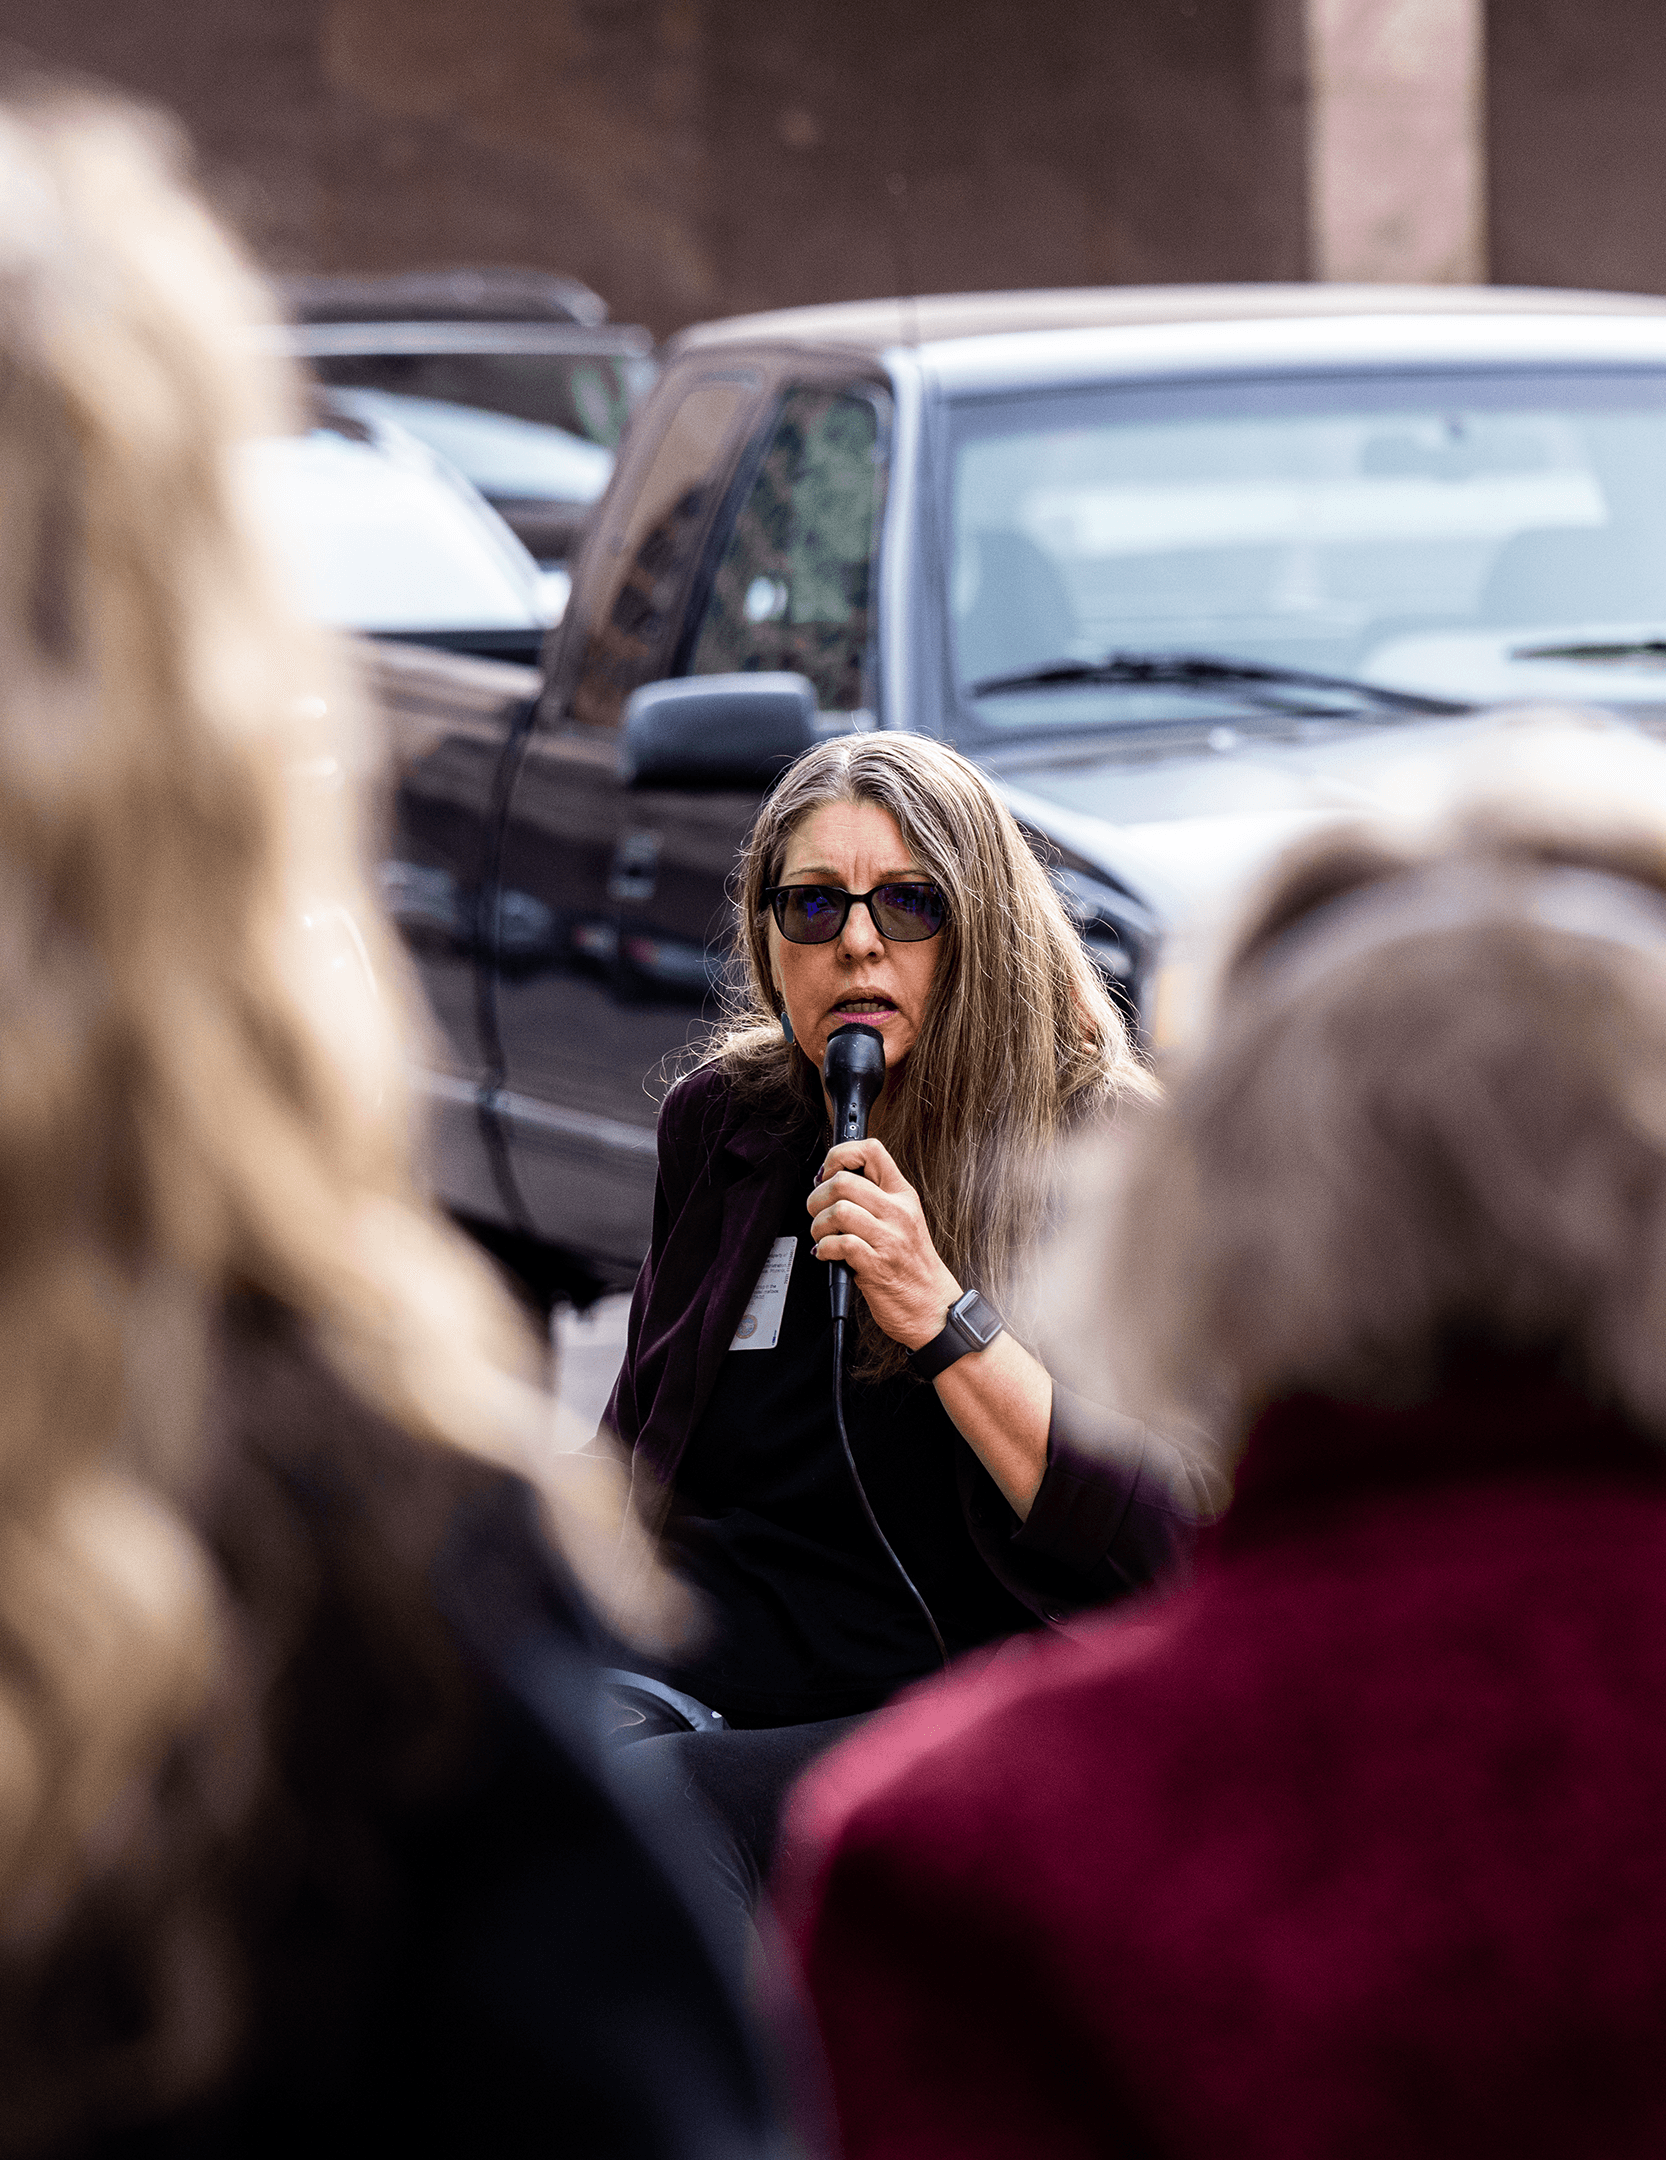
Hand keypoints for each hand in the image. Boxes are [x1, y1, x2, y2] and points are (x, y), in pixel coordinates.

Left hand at [808, 1138, 961, 1350]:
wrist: (932, 1307)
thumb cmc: (912, 1266)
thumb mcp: (903, 1220)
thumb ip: (875, 1198)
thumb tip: (832, 1182)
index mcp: (903, 1195)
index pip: (871, 1150)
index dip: (839, 1154)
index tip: (826, 1172)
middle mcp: (897, 1212)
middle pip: (843, 1181)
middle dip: (817, 1197)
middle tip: (817, 1212)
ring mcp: (889, 1238)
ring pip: (838, 1210)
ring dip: (818, 1225)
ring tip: (823, 1237)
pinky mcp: (877, 1265)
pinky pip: (839, 1244)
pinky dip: (824, 1248)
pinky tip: (827, 1254)